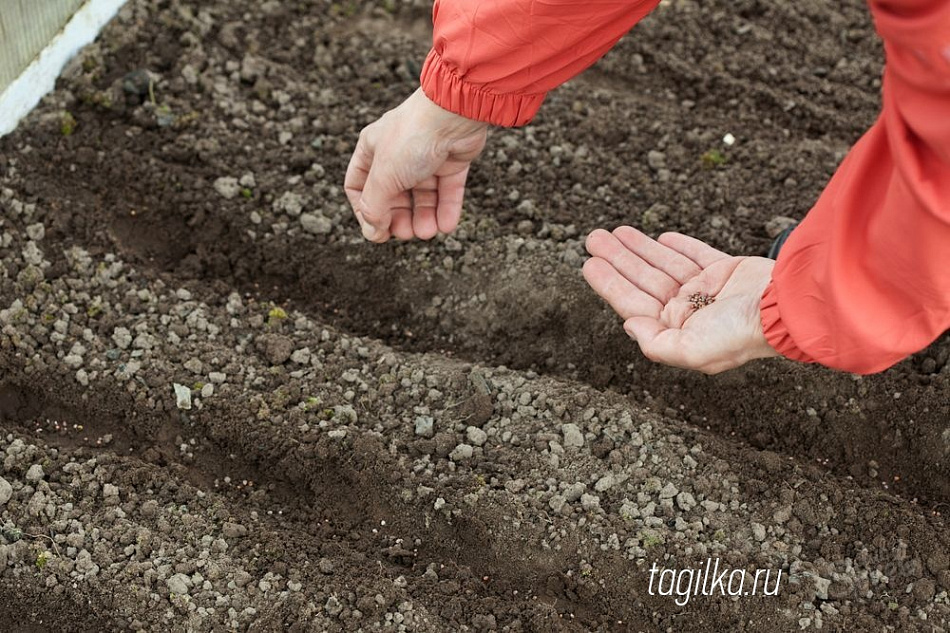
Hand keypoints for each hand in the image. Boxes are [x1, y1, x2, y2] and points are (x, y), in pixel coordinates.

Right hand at [345, 89, 487, 242]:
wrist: (454, 113)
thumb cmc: (412, 137)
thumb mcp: (384, 176)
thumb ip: (375, 207)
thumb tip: (372, 232)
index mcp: (372, 150)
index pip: (359, 186)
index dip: (365, 211)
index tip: (376, 230)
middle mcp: (397, 153)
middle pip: (393, 196)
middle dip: (399, 218)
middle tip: (406, 233)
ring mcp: (426, 157)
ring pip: (422, 196)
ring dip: (424, 218)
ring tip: (428, 232)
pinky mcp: (451, 161)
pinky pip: (446, 191)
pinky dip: (446, 210)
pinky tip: (447, 226)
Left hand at [583, 227, 778, 373]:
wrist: (787, 308)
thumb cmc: (740, 333)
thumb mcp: (692, 351)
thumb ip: (657, 343)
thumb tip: (629, 325)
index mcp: (678, 331)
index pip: (633, 303)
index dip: (609, 283)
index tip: (589, 264)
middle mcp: (690, 311)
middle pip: (644, 280)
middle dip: (618, 260)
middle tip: (593, 238)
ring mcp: (709, 290)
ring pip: (664, 265)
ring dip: (639, 248)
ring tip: (615, 231)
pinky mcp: (728, 271)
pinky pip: (696, 255)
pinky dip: (678, 246)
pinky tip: (659, 238)